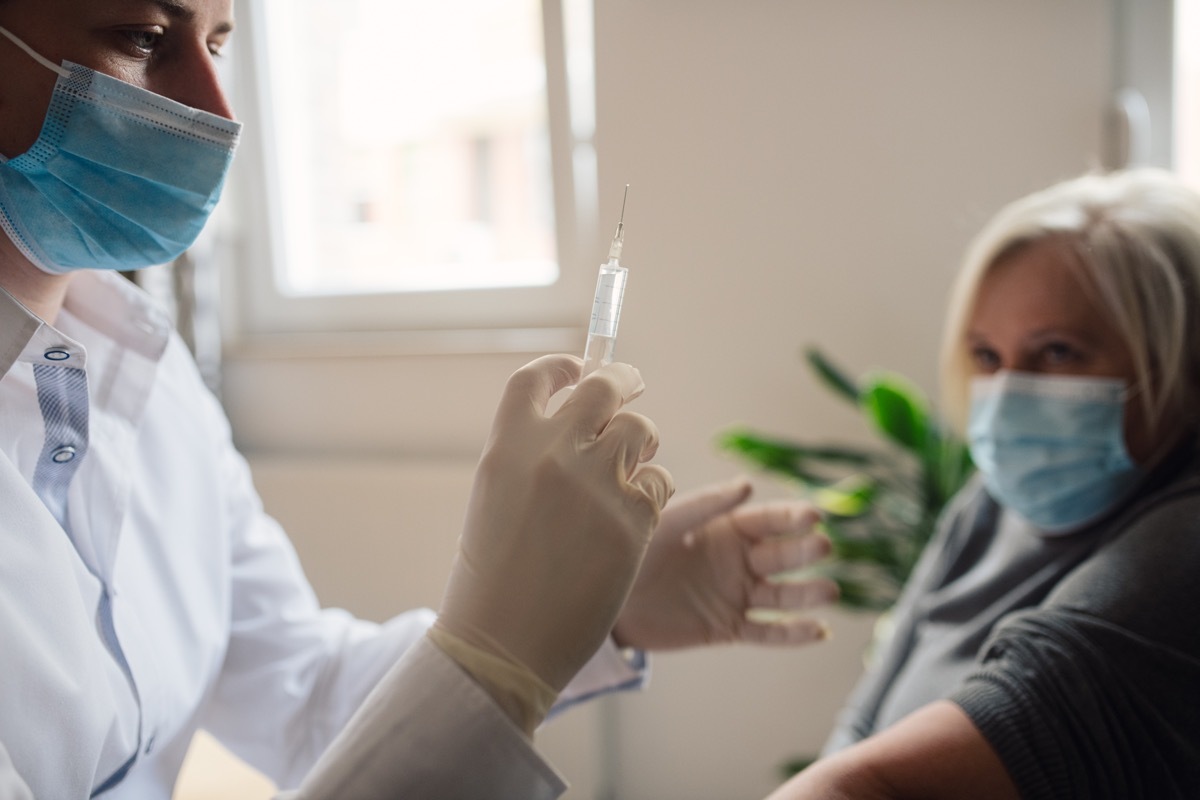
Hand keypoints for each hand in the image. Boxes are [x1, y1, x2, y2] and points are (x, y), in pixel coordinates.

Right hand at [437, 355, 673, 692]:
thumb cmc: (493, 579)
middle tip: (632, 385)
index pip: (538, 377)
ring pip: (642, 428)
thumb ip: (532, 455)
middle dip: (623, 380)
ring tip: (629, 470)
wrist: (504, 643)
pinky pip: (659, 480)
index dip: (562, 366)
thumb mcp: (497, 498)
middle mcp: (554, 452)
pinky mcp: (634, 516)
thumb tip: (579, 421)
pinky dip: (652, 492)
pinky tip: (632, 518)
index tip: (579, 366)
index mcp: (509, 445)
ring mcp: (597, 481)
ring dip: (642, 442)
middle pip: (603, 386)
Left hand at [613, 478, 836, 649]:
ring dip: (807, 593)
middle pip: (780, 556)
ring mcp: (736, 595)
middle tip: (822, 546)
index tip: (814, 514)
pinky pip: (766, 631)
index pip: (766, 521)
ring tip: (829, 590)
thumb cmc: (634, 550)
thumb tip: (748, 484)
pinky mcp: (727, 628)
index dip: (790, 517)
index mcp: (725, 529)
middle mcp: (738, 561)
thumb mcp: (666, 521)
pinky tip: (819, 631)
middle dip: (803, 551)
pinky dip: (793, 634)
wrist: (607, 600)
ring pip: (781, 595)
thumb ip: (705, 505)